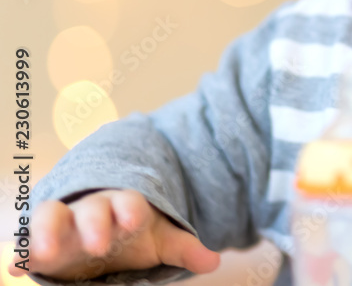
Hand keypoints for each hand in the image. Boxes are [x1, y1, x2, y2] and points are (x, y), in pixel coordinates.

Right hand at [6, 188, 220, 280]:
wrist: (103, 224)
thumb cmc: (132, 232)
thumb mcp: (160, 240)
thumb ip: (184, 248)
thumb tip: (213, 262)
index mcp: (124, 205)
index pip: (128, 202)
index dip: (130, 208)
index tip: (133, 219)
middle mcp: (92, 209)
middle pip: (91, 209)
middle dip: (94, 222)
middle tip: (97, 243)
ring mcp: (65, 223)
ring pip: (51, 216)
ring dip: (47, 231)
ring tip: (46, 253)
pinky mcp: (43, 241)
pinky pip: (28, 241)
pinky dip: (22, 252)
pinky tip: (17, 267)